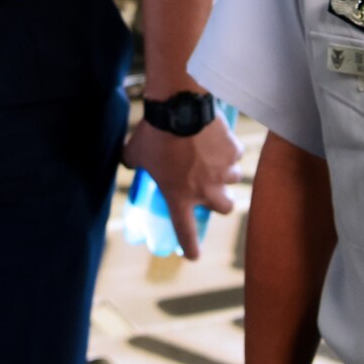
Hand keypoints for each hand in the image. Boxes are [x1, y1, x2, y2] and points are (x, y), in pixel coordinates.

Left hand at [122, 115, 241, 261]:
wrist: (179, 108)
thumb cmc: (154, 134)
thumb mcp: (135, 152)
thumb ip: (132, 162)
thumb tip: (128, 162)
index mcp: (180, 196)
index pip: (185, 231)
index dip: (189, 246)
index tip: (193, 255)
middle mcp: (206, 189)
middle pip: (226, 208)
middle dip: (221, 203)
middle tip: (214, 193)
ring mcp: (223, 170)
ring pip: (233, 179)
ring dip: (226, 173)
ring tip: (215, 159)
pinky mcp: (233, 151)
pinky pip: (235, 153)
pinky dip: (229, 148)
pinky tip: (219, 138)